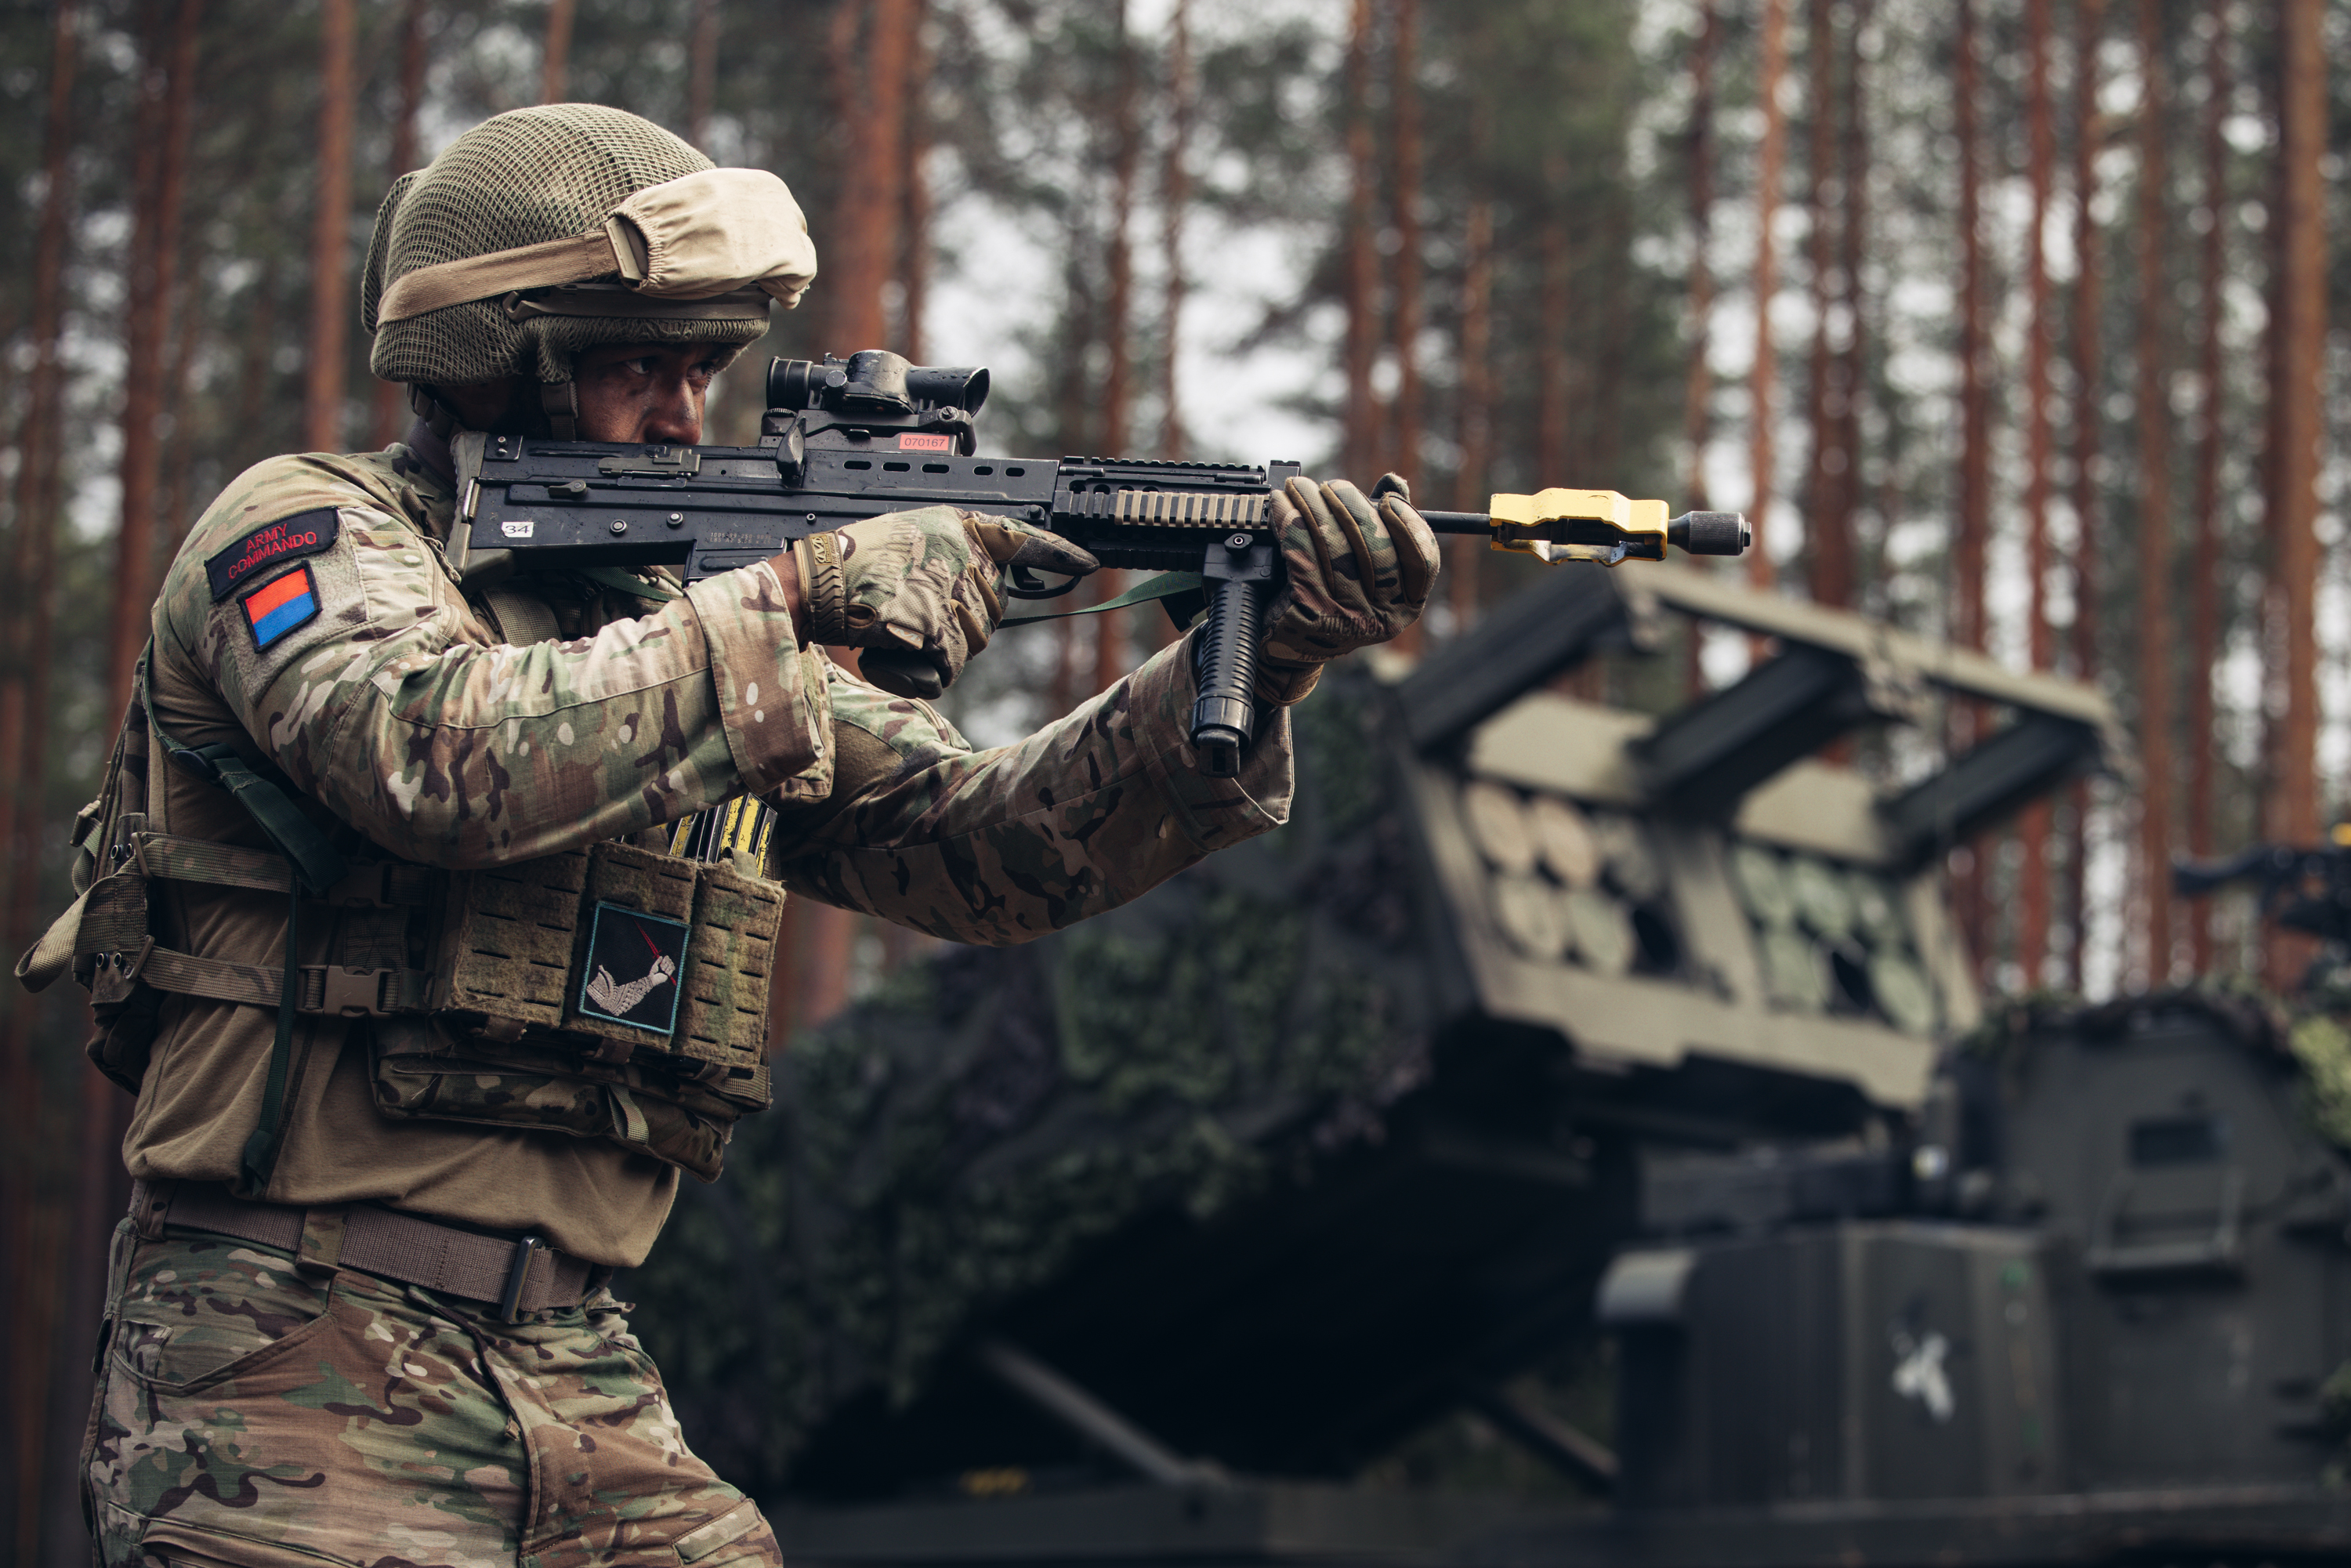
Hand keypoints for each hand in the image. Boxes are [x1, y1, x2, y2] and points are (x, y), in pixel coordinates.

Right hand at [794, 507, 1096, 697]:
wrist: (815, 585)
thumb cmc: (851, 570)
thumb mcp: (907, 544)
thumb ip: (948, 560)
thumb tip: (981, 597)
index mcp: (955, 527)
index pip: (1018, 538)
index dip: (1056, 553)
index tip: (1087, 563)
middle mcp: (961, 552)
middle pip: (991, 613)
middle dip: (958, 629)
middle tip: (909, 618)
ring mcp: (950, 587)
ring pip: (972, 644)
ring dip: (939, 653)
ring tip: (895, 630)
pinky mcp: (936, 623)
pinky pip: (948, 664)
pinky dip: (922, 671)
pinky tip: (894, 652)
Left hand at [1252, 473, 1439, 703]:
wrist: (1287, 643)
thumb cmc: (1332, 594)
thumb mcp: (1365, 567)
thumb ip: (1384, 526)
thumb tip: (1396, 483)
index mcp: (1405, 604)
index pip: (1423, 560)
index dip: (1408, 524)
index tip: (1389, 500)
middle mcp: (1381, 617)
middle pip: (1375, 546)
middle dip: (1351, 505)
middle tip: (1331, 486)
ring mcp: (1346, 618)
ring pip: (1335, 546)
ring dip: (1314, 506)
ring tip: (1300, 487)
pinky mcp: (1309, 613)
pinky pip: (1302, 555)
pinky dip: (1289, 523)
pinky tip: (1281, 505)